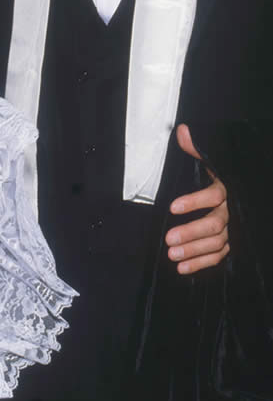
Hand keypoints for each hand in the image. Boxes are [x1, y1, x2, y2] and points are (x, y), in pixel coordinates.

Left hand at [165, 124, 228, 274]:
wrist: (230, 191)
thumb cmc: (211, 175)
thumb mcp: (204, 160)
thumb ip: (195, 149)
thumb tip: (183, 131)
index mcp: (226, 189)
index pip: (214, 195)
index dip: (194, 201)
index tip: (171, 206)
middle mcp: (231, 211)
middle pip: (215, 224)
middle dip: (192, 232)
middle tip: (168, 239)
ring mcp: (231, 229)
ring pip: (216, 243)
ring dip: (194, 251)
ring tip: (171, 255)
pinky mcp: (227, 244)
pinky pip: (217, 256)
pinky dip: (200, 264)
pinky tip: (181, 269)